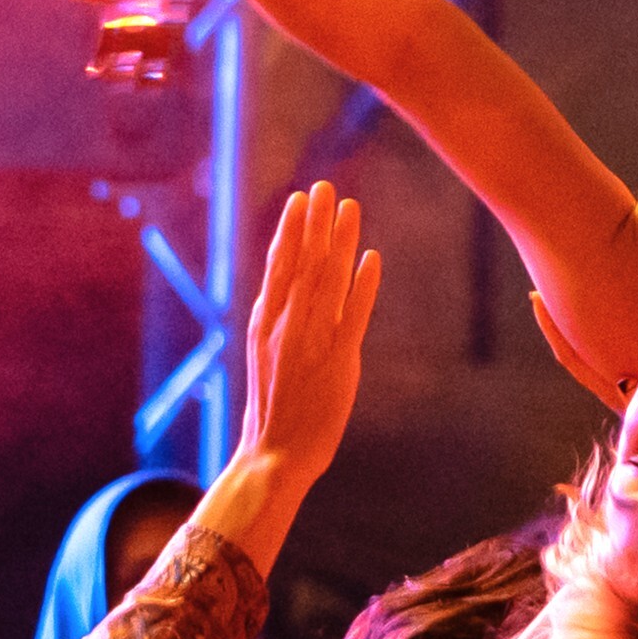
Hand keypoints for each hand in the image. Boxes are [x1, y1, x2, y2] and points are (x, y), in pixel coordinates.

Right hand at [238, 184, 382, 479]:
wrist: (274, 452)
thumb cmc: (273, 404)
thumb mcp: (266, 352)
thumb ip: (279, 316)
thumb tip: (289, 282)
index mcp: (266, 322)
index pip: (279, 266)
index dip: (290, 230)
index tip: (300, 199)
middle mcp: (286, 325)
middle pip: (302, 264)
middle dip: (314, 223)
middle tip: (325, 186)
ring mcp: (312, 341)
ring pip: (327, 281)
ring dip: (339, 242)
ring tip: (349, 208)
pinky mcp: (338, 361)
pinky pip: (353, 315)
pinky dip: (363, 284)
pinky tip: (371, 257)